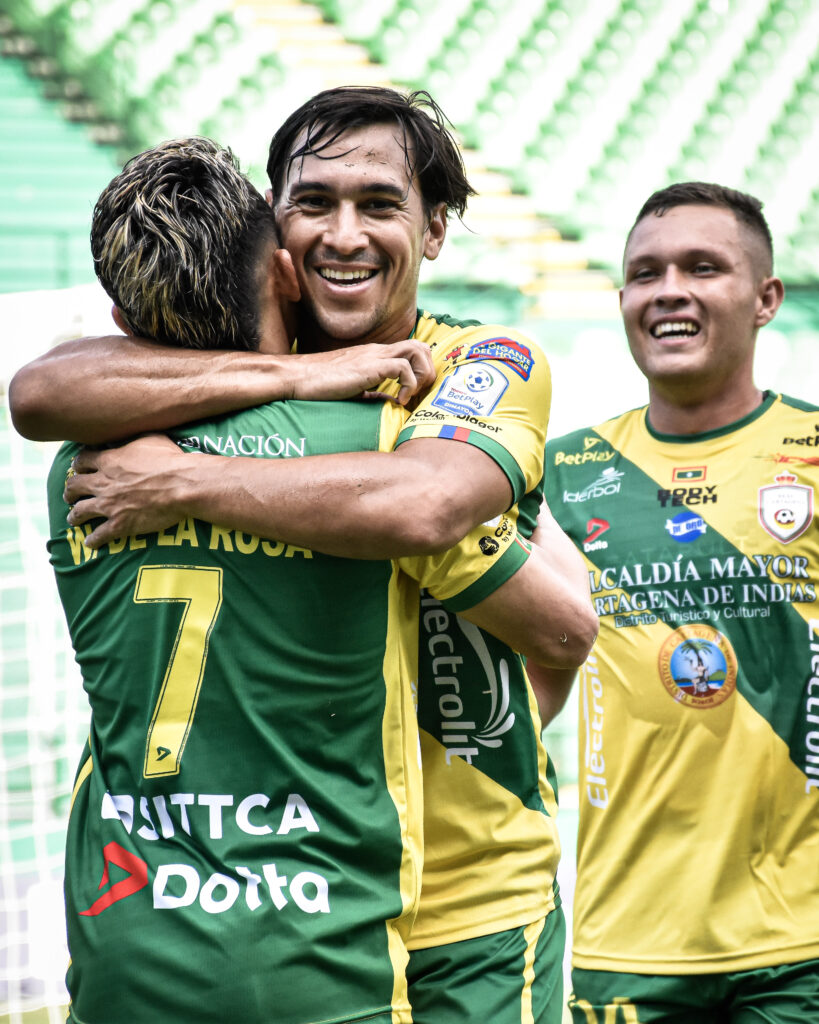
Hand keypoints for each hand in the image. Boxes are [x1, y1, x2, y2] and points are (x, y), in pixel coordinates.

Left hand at [64, 435, 186, 547]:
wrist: (183, 485)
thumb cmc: (171, 460)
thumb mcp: (151, 438)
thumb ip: (133, 438)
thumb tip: (129, 432)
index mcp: (109, 461)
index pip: (81, 461)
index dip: (78, 465)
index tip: (79, 468)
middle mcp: (103, 483)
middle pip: (74, 486)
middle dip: (70, 491)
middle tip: (71, 495)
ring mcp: (109, 505)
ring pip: (80, 511)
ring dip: (74, 516)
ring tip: (74, 519)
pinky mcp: (120, 525)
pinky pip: (99, 535)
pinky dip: (93, 540)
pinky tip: (91, 543)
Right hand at [289, 341, 434, 404]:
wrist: (296, 376)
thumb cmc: (319, 384)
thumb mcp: (354, 388)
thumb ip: (374, 391)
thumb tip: (390, 401)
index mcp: (375, 354)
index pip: (412, 350)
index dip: (422, 371)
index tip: (414, 395)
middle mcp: (378, 350)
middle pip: (422, 345)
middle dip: (428, 371)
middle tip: (417, 395)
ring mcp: (374, 356)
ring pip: (418, 350)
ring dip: (422, 375)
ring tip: (409, 396)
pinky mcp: (369, 366)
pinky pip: (403, 368)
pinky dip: (408, 386)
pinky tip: (397, 401)